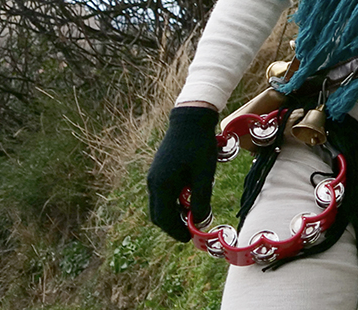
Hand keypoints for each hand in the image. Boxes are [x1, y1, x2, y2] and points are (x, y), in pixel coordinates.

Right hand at [146, 104, 219, 240]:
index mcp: (161, 185)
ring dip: (174, 211)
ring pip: (160, 203)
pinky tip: (190, 195)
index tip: (189, 238)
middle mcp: (153, 182)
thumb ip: (201, 198)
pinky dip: (174, 200)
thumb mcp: (204, 173)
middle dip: (174, 224)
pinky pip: (163, 192)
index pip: (163, 218)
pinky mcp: (159, 170)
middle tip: (192, 229)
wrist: (190, 119)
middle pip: (159, 214)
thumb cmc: (198, 145)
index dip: (175, 231)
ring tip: (195, 211)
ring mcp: (155, 176)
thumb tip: (199, 222)